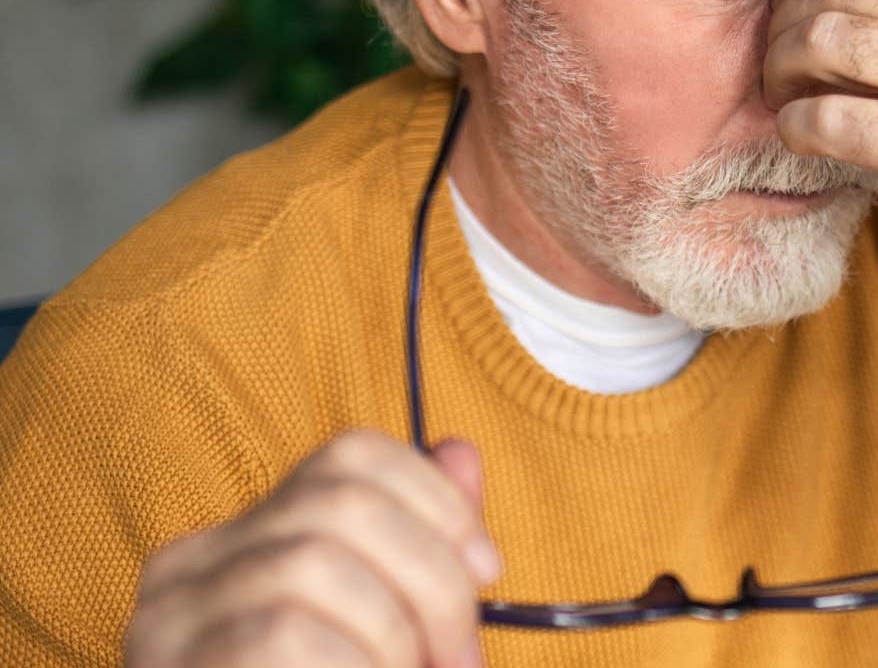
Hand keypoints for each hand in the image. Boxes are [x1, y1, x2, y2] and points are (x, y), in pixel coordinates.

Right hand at [126, 430, 497, 667]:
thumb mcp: (390, 633)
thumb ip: (420, 548)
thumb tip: (460, 452)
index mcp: (247, 540)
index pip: (351, 455)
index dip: (438, 500)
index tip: (489, 568)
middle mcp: (191, 566)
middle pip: (343, 505)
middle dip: (432, 578)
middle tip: (460, 659)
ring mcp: (168, 623)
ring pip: (314, 565)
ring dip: (395, 635)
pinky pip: (284, 634)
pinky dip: (355, 665)